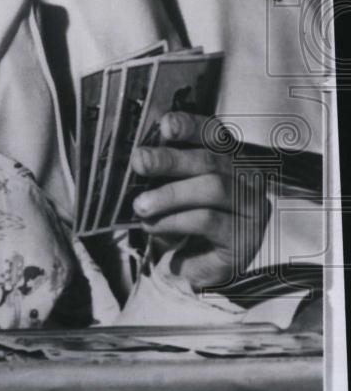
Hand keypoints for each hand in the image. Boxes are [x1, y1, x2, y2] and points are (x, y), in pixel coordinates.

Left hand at [129, 112, 269, 290]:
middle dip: (170, 159)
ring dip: (170, 195)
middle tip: (140, 161)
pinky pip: (209, 221)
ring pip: (212, 189)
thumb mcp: (171, 188)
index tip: (165, 125)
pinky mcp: (245, 237)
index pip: (214, 134)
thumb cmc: (182, 218)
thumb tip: (139, 154)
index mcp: (228, 158)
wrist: (195, 265)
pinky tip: (153, 225)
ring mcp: (251, 207)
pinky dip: (174, 221)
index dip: (191, 127)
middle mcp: (246, 178)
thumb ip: (163, 169)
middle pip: (210, 160)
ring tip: (140, 205)